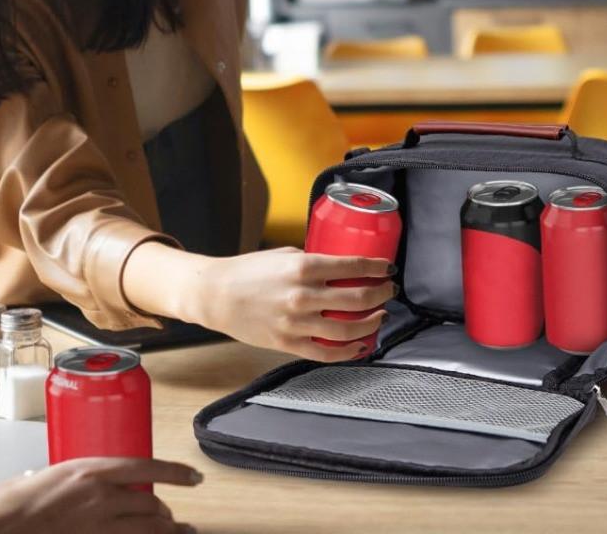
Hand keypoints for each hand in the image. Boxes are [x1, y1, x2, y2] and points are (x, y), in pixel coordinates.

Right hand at [0, 458, 201, 533]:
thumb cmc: (8, 505)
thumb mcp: (47, 475)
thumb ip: (73, 479)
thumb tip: (80, 483)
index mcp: (91, 471)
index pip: (148, 468)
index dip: (176, 473)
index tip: (193, 476)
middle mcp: (100, 499)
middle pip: (152, 505)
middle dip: (166, 513)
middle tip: (173, 516)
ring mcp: (97, 529)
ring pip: (146, 531)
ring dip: (165, 532)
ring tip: (178, 532)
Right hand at [191, 246, 395, 361]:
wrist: (216, 294)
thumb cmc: (248, 270)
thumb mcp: (284, 254)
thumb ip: (311, 261)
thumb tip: (340, 266)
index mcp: (302, 266)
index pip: (352, 266)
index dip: (376, 268)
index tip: (388, 269)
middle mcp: (302, 295)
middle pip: (357, 298)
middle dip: (381, 294)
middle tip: (389, 291)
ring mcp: (295, 322)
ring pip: (346, 329)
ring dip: (370, 324)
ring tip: (379, 316)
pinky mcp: (287, 343)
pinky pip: (325, 353)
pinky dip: (347, 352)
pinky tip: (359, 346)